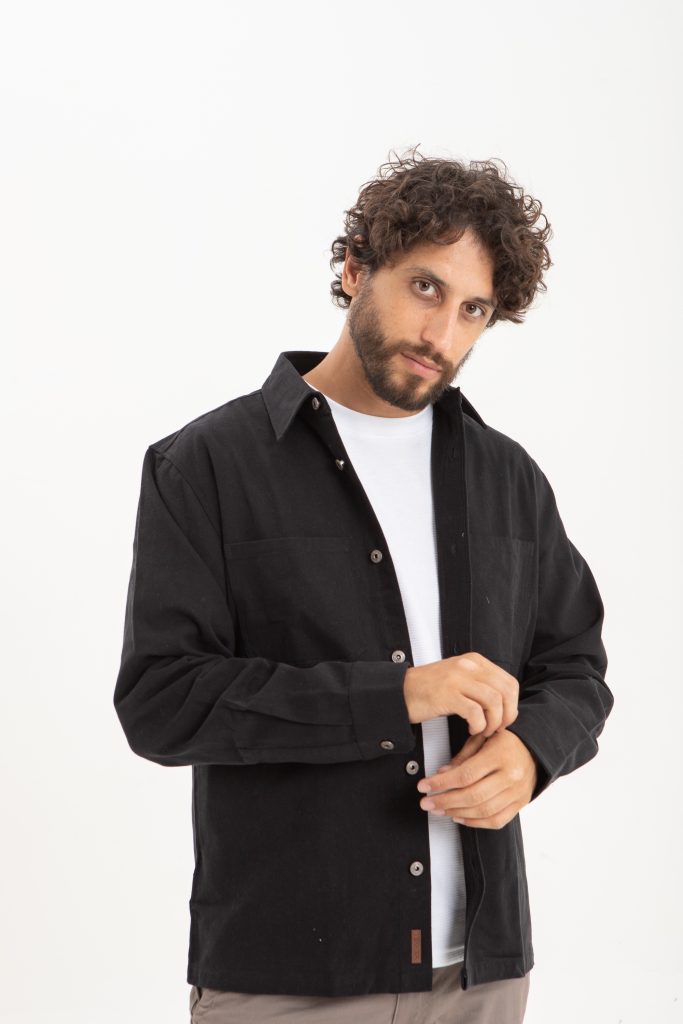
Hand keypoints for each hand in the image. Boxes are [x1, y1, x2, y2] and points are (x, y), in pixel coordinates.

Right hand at [403, 652, 518, 736]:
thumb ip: (481, 684)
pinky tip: (472, 729)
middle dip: (507, 715)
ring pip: (494, 701)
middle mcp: (468, 666)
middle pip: (505, 691)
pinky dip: (478, 725)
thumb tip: (506, 703)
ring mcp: (457, 679)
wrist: (400, 692)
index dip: (512, 704)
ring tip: (483, 730)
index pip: (509, 682)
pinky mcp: (447, 694)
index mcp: (475, 661)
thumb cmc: (430, 690)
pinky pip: (475, 712)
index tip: (505, 718)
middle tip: (497, 728)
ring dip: (493, 722)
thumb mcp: (460, 678)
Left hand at [416, 729, 537, 829]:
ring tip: (439, 809)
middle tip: (427, 802)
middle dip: (445, 801)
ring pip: (483, 811)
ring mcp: (517, 792)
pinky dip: (475, 822)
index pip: (465, 774)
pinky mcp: (519, 804)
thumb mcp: (482, 738)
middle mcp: (510, 776)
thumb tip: (442, 774)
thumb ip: (462, 757)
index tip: (424, 786)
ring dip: (456, 813)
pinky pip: (496, 820)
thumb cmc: (505, 742)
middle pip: (473, 795)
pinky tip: (459, 817)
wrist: (534, 750)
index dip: (441, 783)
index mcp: (499, 755)